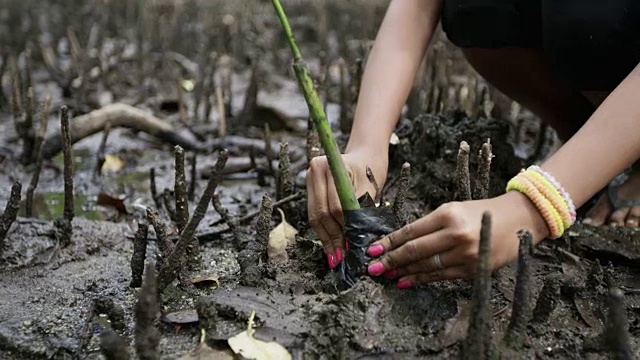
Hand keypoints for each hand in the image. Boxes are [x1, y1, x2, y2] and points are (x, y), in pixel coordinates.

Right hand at [307, 150, 387, 268]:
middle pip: (321, 213)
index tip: (351, 246)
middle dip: (333, 238)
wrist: (365, 156)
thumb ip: (361, 210)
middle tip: (341, 258)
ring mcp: (309, 179)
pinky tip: (330, 247)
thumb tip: (356, 239)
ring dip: (326, 239)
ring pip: (315, 217)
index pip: (335, 206)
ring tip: (335, 257)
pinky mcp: (309, 190)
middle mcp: (314, 170)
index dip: (344, 228)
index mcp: (330, 166)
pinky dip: (323, 232)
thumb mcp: (369, 187)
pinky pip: (314, 215)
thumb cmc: (370, 170)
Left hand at [365, 191, 549, 287]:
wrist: (520, 219)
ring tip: (386, 275)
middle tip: (373, 267)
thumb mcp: (454, 209)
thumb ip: (429, 224)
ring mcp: (465, 254)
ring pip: (426, 266)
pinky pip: (441, 276)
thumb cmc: (482, 211)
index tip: (372, 249)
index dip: (389, 242)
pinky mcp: (473, 269)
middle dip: (390, 260)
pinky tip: (406, 281)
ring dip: (403, 272)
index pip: (410, 231)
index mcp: (448, 214)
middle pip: (414, 251)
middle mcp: (456, 234)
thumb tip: (401, 241)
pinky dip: (421, 279)